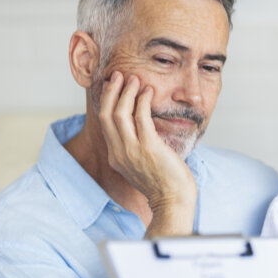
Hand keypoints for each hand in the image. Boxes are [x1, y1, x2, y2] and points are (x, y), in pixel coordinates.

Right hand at [99, 71, 197, 235]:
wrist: (173, 201)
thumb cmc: (164, 185)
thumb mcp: (142, 167)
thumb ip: (136, 150)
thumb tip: (144, 131)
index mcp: (116, 157)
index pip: (105, 124)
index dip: (107, 102)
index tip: (113, 87)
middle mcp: (119, 153)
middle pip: (107, 115)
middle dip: (112, 92)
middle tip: (119, 76)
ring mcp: (132, 150)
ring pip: (120, 113)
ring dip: (126, 92)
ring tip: (135, 79)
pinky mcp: (149, 148)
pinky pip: (141, 117)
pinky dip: (143, 101)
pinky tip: (149, 92)